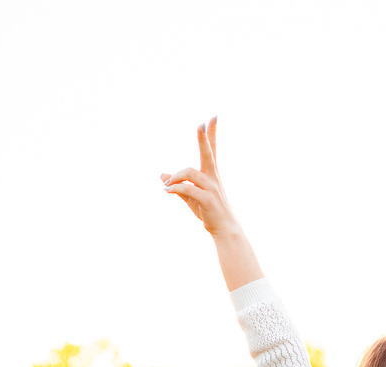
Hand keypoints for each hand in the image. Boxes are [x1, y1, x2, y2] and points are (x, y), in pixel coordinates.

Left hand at [161, 116, 239, 236]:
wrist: (224, 229)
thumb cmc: (208, 212)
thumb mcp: (190, 197)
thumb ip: (178, 185)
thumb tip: (162, 176)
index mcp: (210, 174)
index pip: (212, 149)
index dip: (211, 134)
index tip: (213, 117)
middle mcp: (212, 177)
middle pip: (208, 153)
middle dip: (204, 138)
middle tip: (201, 123)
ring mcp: (211, 188)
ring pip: (190, 173)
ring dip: (175, 177)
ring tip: (167, 184)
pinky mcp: (208, 199)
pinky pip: (188, 189)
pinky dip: (176, 188)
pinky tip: (167, 190)